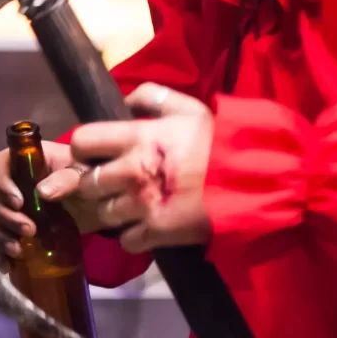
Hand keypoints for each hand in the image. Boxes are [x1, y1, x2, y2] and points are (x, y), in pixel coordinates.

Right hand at [0, 138, 89, 254]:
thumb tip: (43, 192)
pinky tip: (7, 265)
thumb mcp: (83, 174)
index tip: (18, 203)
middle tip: (29, 230)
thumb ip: (66, 178)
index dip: (2, 183)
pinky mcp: (15, 227)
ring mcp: (11, 206)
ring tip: (19, 251)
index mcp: (24, 162)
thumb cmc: (91, 179)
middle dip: (5, 216)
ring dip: (0, 235)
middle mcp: (11, 182)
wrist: (102, 202)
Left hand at [46, 84, 215, 253]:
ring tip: (132, 205)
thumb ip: (151, 97)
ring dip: (114, 211)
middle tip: (113, 183)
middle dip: (95, 183)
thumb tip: (124, 102)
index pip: (81, 142)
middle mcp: (130, 171)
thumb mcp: (189, 109)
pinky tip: (146, 227)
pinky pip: (126, 240)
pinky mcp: (157, 232)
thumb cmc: (219, 142)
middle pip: (85, 182)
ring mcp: (142, 204)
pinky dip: (133, 237)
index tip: (93, 155)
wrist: (256, 181)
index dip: (83, 149)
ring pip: (103, 213)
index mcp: (135, 137)